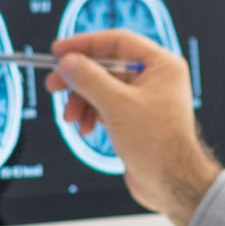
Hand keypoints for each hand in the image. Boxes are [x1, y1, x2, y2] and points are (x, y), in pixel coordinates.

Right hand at [44, 29, 221, 225]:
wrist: (171, 184)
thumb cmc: (157, 143)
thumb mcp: (117, 105)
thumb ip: (89, 79)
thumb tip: (67, 61)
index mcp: (161, 65)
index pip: (118, 41)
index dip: (85, 43)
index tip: (58, 50)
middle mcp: (155, 78)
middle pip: (107, 66)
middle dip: (79, 78)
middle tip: (53, 86)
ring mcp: (146, 99)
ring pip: (103, 88)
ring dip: (82, 101)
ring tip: (71, 118)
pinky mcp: (136, 119)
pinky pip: (107, 106)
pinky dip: (92, 114)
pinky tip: (85, 128)